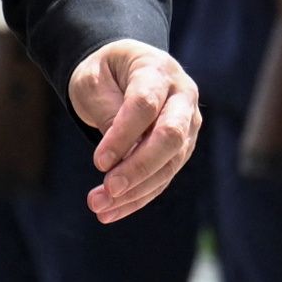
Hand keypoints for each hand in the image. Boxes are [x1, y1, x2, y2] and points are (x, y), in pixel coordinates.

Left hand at [68, 39, 201, 219]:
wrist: (123, 70)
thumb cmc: (105, 73)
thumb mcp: (94, 81)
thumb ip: (107, 112)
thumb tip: (118, 159)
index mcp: (158, 70)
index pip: (145, 105)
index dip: (123, 135)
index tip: (98, 162)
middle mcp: (182, 97)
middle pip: (170, 136)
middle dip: (138, 167)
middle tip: (108, 188)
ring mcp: (187, 124)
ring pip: (169, 163)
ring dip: (135, 190)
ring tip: (99, 207)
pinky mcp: (181, 149)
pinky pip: (163, 177)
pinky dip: (137, 197)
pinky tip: (111, 211)